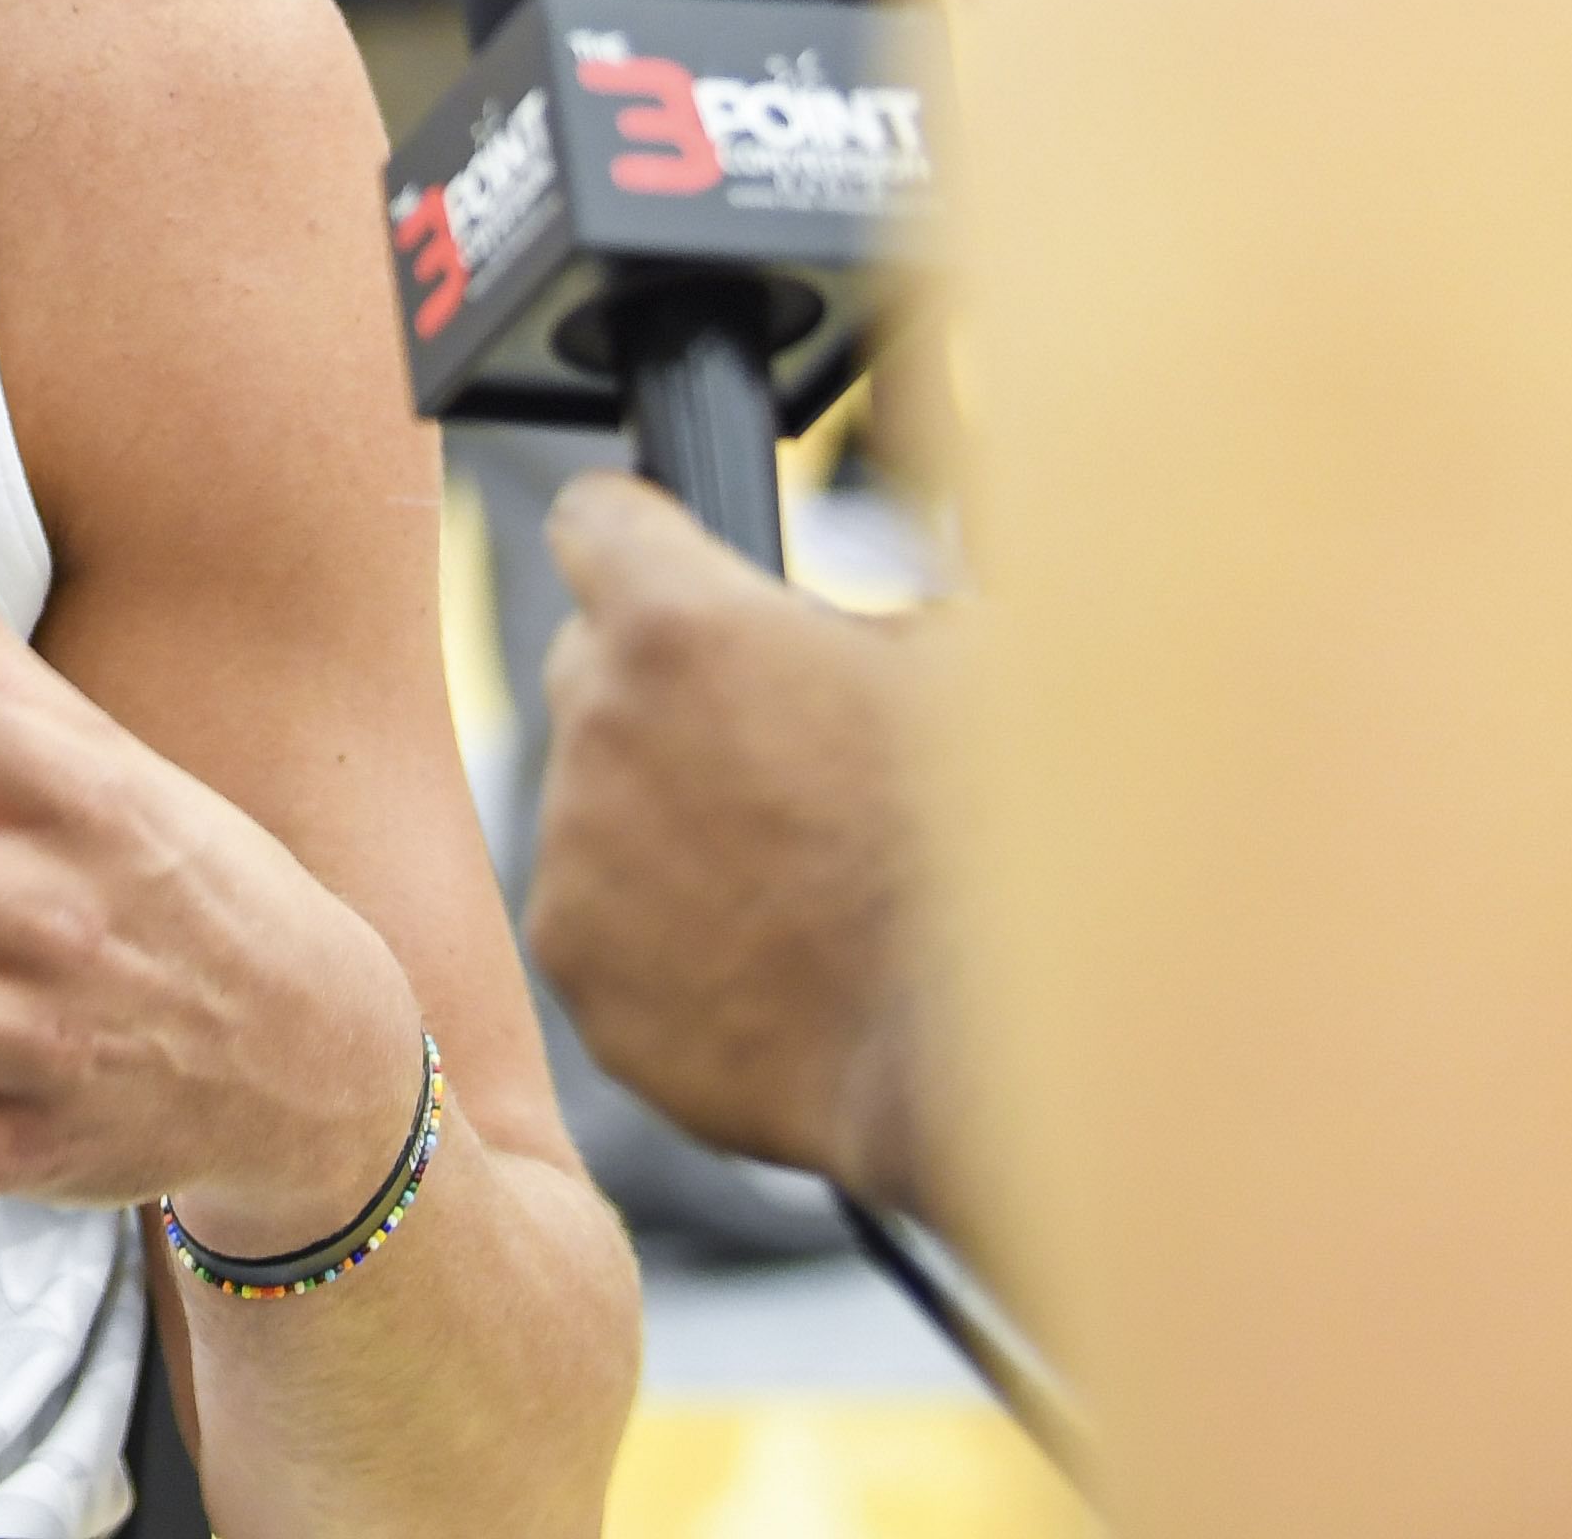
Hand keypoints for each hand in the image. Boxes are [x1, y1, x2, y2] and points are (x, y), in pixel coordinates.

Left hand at [524, 474, 927, 1212]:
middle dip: (663, 690)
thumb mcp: (971, 663)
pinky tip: (765, 955)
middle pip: (590, 666)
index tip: (664, 560)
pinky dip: (661, 927)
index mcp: (677, 623)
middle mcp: (598, 727)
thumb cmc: (996, 843)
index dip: (641, 538)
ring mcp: (575, 855)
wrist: (982, 1051)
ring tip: (795, 875)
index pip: (595, 519)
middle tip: (774, 751)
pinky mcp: (579, 965)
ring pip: (598, 799)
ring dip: (668, 816)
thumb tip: (857, 626)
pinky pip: (604, 916)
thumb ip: (871, 617)